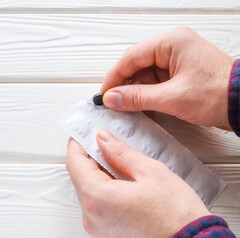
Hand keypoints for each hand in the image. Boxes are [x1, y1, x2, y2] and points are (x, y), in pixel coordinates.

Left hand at [67, 130, 209, 237]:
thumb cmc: (175, 213)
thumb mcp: (149, 172)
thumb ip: (120, 153)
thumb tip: (103, 139)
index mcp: (98, 198)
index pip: (75, 162)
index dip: (78, 143)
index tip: (85, 131)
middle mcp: (92, 215)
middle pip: (81, 175)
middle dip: (91, 154)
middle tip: (104, 139)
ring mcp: (98, 225)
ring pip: (90, 187)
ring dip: (100, 168)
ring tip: (116, 154)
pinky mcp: (107, 229)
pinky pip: (98, 200)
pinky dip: (105, 183)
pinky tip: (121, 174)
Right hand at [101, 27, 233, 127]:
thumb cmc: (218, 94)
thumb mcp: (172, 97)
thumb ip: (138, 97)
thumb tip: (112, 98)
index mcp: (171, 43)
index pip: (131, 57)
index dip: (114, 76)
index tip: (104, 93)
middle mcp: (171, 49)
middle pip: (136, 66)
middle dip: (124, 87)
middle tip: (113, 104)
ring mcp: (175, 63)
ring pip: (144, 77)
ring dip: (135, 94)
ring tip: (126, 109)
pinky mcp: (178, 76)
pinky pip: (155, 85)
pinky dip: (147, 97)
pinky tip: (142, 109)